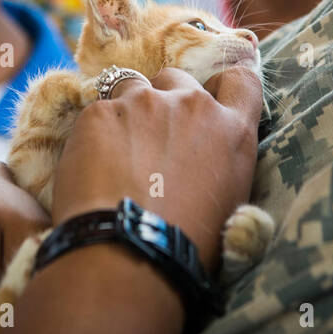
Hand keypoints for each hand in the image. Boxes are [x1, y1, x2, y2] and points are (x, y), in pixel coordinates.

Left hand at [51, 65, 262, 273]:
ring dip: (129, 111)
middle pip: (179, 78)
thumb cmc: (185, 246)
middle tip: (153, 141)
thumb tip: (203, 159)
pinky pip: (98, 113)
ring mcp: (144, 103)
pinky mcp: (100, 113)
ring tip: (117, 153)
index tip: (208, 101)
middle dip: (167, 100)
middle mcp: (193, 106)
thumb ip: (221, 162)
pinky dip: (95, 133)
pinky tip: (91, 167)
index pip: (241, 80)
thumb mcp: (229, 203)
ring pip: (134, 87)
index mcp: (232, 131)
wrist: (128, 255)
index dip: (222, 87)